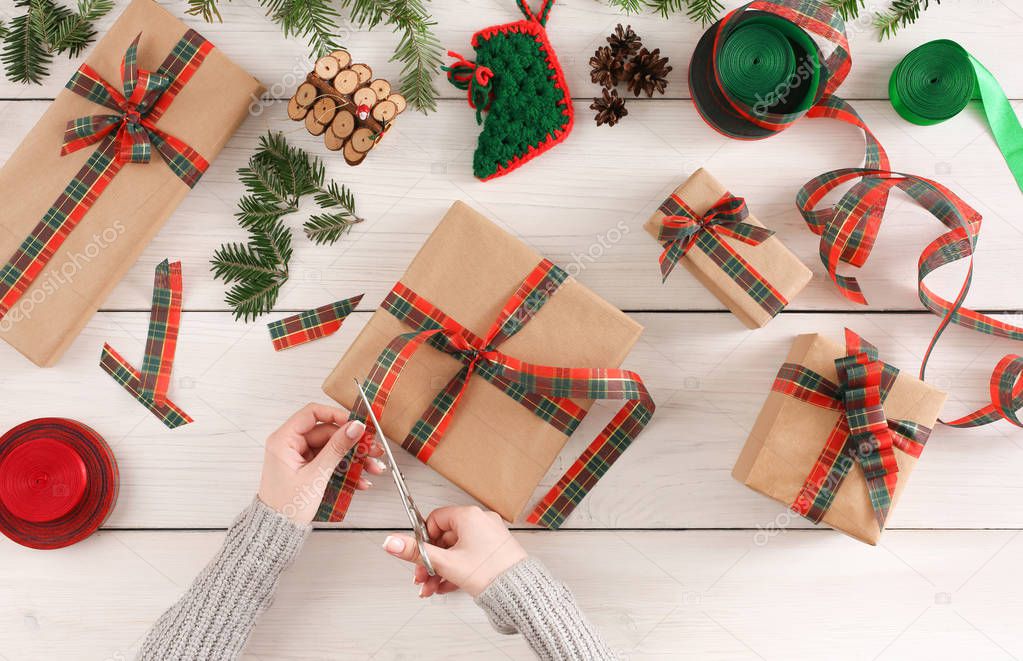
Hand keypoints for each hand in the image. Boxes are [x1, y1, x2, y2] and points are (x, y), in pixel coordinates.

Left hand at [258, 403, 384, 524]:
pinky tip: (360, 480)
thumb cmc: (285, 506)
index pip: (312, 413)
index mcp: (284, 440)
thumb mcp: (316, 475)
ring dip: (353, 458)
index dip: (336, 415)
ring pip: (332, 449)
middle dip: (352, 443)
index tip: (356, 424)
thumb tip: (354, 427)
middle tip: (372, 449)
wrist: (277, 531)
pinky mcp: (307, 469)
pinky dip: (345, 469)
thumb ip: (337, 448)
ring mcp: (299, 457)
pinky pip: (329, 462)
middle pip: (327, 433)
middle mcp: (290, 445)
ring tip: (371, 467)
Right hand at [382, 505, 526, 597]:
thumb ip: (416, 553)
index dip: (424, 538)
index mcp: (469, 517)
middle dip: (430, 562)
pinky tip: (444, 587)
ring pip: (455, 551)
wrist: (519, 592)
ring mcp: (488, 537)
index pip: (436, 519)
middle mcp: (480, 522)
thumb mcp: (446, 563)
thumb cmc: (490, 573)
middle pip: (444, 539)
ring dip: (440, 570)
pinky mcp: (494, 552)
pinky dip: (455, 571)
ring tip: (431, 588)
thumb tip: (391, 542)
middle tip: (421, 577)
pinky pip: (468, 557)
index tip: (418, 553)